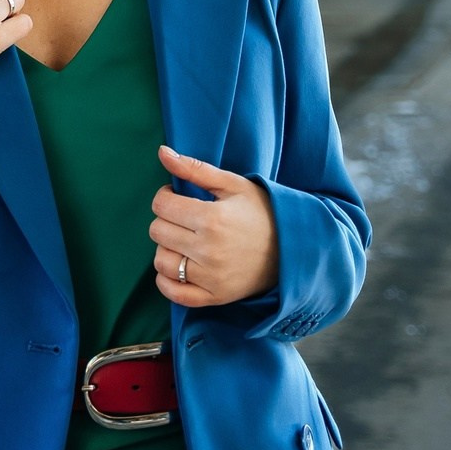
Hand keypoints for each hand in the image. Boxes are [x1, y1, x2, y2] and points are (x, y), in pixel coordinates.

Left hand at [149, 143, 279, 306]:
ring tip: (184, 240)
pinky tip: (179, 266)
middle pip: (158, 231)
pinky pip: (173, 293)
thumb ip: (194, 168)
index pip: (161, 205)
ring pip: (161, 262)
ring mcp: (210, 278)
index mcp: (211, 219)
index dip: (165, 197)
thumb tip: (162, 152)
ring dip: (167, 248)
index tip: (177, 197)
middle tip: (184, 218)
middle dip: (167, 220)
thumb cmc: (262, 211)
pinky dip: (167, 281)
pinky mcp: (214, 297)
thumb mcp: (233, 184)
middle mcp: (208, 250)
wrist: (292, 248)